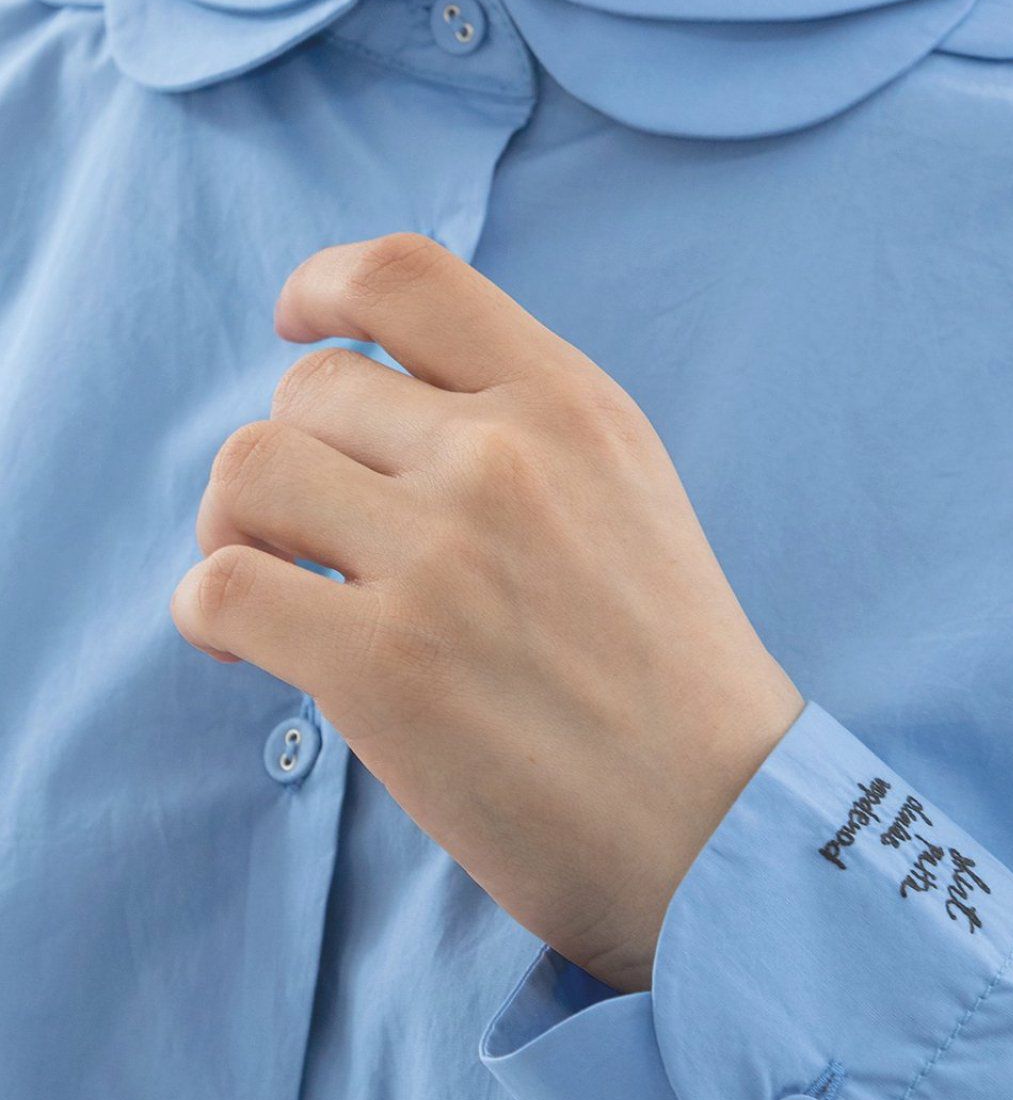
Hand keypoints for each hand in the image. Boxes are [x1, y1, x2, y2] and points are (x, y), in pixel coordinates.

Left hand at [171, 233, 803, 992]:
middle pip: (310, 389)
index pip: (406, 275)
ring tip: (278, 586)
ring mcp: (443, 557)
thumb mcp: (630, 497)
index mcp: (574, 407)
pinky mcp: (383, 665)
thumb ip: (526, 427)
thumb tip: (376, 399)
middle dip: (295, 458)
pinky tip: (251, 647)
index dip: (321, 287)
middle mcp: (507, 458)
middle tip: (317, 539)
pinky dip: (209, 611)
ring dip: (237, 526)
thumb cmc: (670, 676)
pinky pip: (220, 586)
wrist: (715, 824)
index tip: (299, 328)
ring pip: (248, 469)